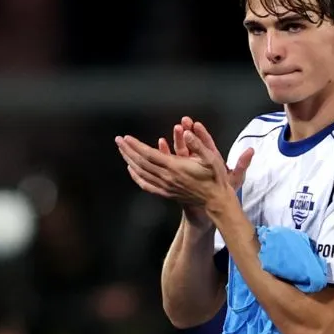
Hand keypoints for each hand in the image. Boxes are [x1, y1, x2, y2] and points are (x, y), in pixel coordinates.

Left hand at [117, 116, 252, 223]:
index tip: (126, 138)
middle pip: (141, 163)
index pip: (149, 154)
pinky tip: (131, 169)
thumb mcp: (211, 157)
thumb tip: (187, 133)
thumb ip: (198, 144)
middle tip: (118, 140)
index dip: (136, 145)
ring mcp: (165, 186)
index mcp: (175, 167)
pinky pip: (146, 185)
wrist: (215, 199)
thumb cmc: (215, 177)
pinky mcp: (166, 192)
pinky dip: (136, 176)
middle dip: (128, 150)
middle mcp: (167, 177)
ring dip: (129, 161)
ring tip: (122, 151)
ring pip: (141, 173)